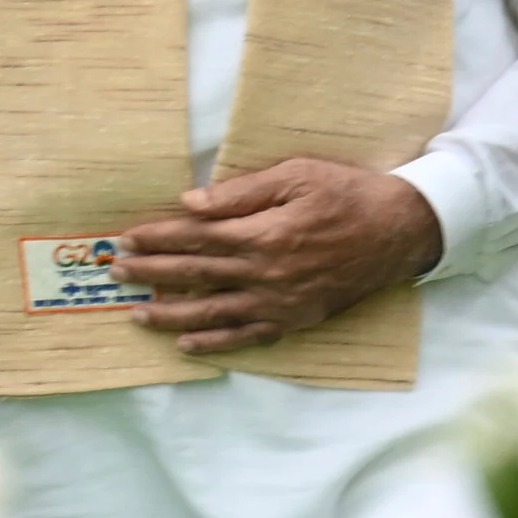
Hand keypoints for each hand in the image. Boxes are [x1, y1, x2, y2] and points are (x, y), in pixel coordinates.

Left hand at [117, 158, 438, 351]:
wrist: (400, 231)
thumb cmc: (348, 193)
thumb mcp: (297, 175)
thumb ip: (242, 193)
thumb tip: (192, 202)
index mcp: (264, 234)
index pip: (197, 237)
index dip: (159, 238)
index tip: (128, 238)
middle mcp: (266, 273)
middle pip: (196, 275)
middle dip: (152, 273)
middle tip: (117, 273)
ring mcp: (280, 302)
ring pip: (213, 312)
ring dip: (170, 314)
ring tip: (136, 314)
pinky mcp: (295, 318)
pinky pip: (247, 335)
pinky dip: (215, 342)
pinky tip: (186, 342)